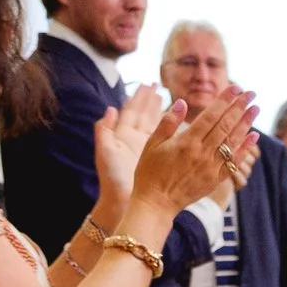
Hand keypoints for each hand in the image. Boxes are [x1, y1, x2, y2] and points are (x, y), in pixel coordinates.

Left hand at [91, 86, 170, 216]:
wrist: (121, 201)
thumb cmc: (112, 178)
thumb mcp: (106, 152)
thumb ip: (104, 130)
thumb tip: (110, 109)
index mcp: (123, 136)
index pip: (133, 111)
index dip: (140, 98)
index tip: (148, 85)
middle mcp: (135, 141)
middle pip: (145, 115)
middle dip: (152, 101)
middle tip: (159, 87)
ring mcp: (146, 151)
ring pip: (156, 126)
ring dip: (162, 113)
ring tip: (169, 100)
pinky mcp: (156, 160)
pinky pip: (166, 141)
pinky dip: (173, 131)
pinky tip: (182, 124)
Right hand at [133, 85, 258, 213]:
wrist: (156, 203)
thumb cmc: (149, 172)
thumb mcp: (151, 144)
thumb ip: (168, 123)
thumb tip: (182, 102)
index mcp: (186, 142)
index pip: (210, 115)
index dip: (224, 100)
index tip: (235, 87)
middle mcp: (202, 153)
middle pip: (225, 126)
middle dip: (239, 107)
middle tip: (251, 93)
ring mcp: (211, 167)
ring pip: (232, 141)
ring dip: (246, 124)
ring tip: (255, 109)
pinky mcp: (215, 180)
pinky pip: (234, 162)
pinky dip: (244, 148)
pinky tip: (253, 136)